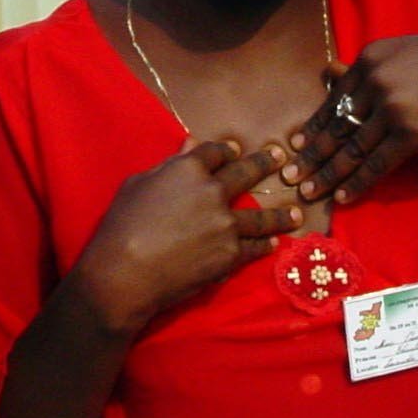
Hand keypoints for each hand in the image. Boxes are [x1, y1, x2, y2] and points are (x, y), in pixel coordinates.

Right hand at [72, 139, 295, 335]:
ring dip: (281, 214)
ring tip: (296, 213)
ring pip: (262, 216)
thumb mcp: (139, 185)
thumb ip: (169, 165)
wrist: (125, 273)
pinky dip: (264, 245)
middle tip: (280, 158)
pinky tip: (273, 243)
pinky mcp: (230, 254)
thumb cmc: (121, 225)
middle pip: (246, 173)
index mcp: (189, 169)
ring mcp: (226, 224)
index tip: (236, 149)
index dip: (226, 149)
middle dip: (265, 163)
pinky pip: (254, 247)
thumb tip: (190, 144)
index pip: (216, 151)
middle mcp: (214, 191)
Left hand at [286, 35, 417, 205]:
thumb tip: (328, 72)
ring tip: (308, 192)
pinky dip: (358, 183)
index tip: (297, 145)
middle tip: (290, 175)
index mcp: (370, 58)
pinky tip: (342, 197)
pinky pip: (377, 164)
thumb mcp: (405, 54)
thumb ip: (368, 68)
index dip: (315, 126)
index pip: (335, 99)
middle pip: (336, 125)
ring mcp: (392, 107)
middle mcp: (375, 80)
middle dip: (312, 154)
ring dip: (328, 174)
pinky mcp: (411, 132)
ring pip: (352, 149)